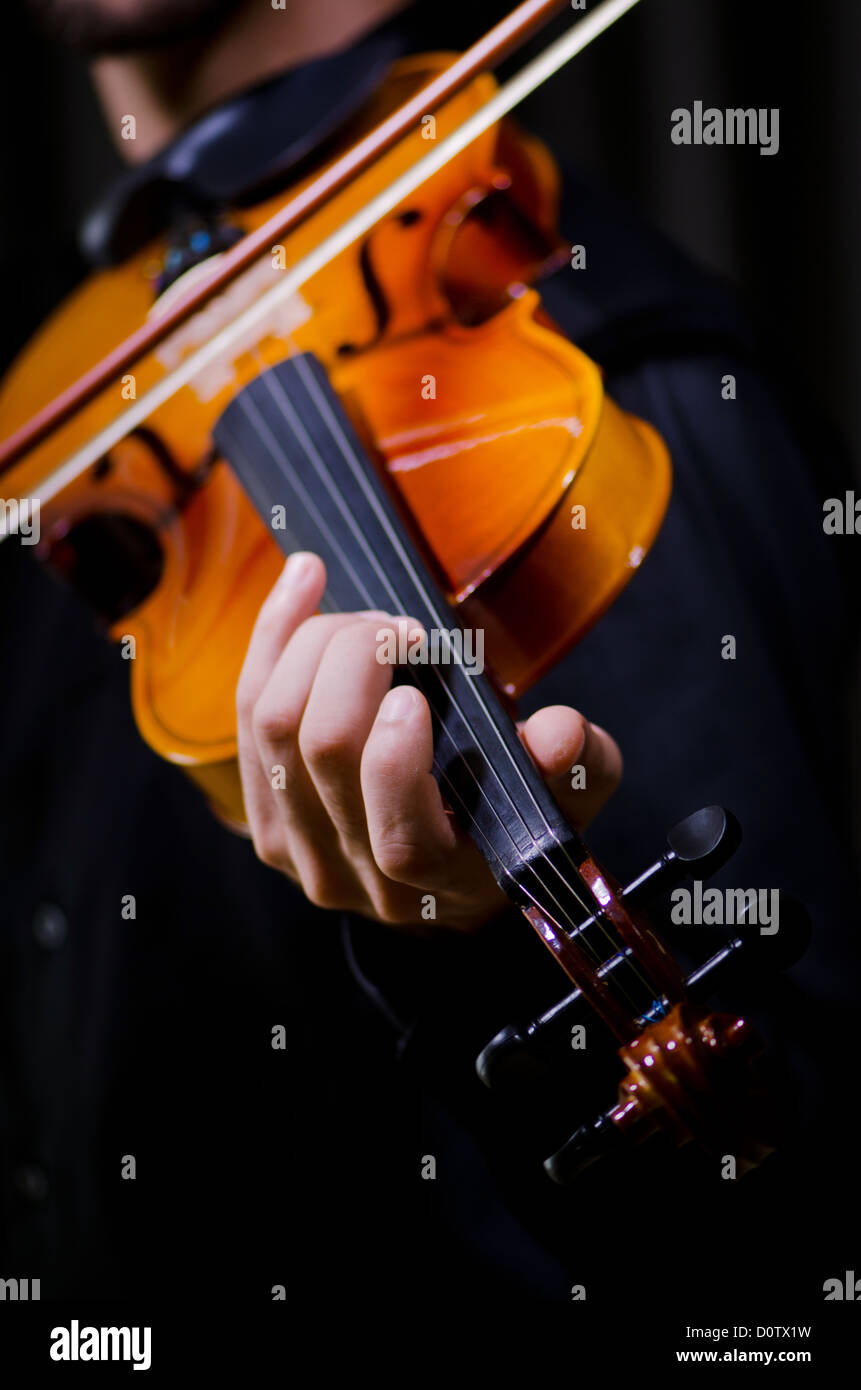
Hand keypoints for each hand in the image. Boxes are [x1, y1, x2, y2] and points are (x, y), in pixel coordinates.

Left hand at [236, 552, 622, 930]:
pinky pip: (247, 714)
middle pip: (320, 754)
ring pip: (272, 727)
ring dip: (311, 644)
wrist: (442, 870)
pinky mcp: (262, 813)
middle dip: (354, 664)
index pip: (397, 837)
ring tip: (365, 616)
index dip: (396, 757)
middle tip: (401, 630)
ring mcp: (295, 849)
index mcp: (432, 882)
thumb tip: (558, 732)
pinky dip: (271, 638)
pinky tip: (304, 583)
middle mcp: (351, 876)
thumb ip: (578, 767)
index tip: (420, 694)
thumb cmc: (508, 820)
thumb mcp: (564, 798)